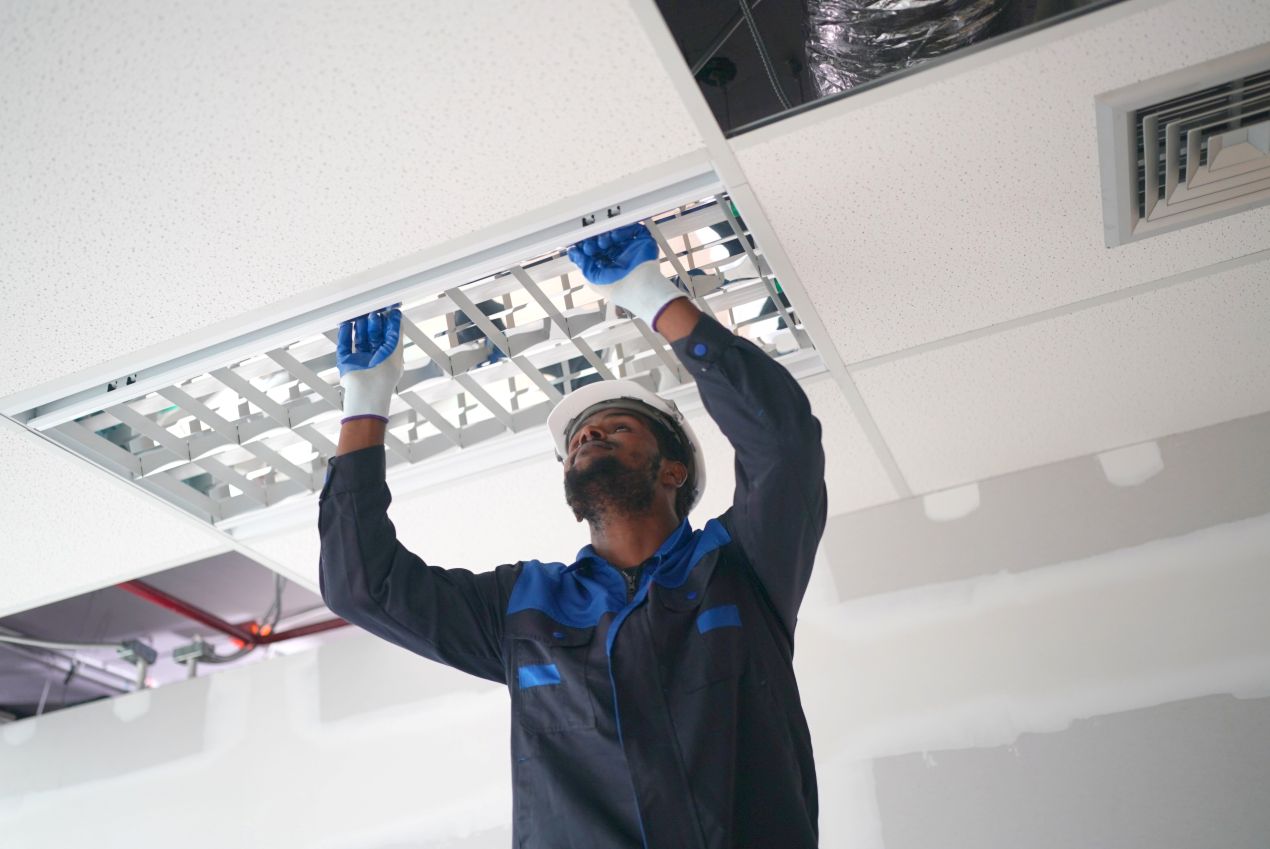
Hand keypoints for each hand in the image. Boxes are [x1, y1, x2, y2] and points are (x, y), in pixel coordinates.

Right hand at [337, 305, 403, 422]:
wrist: (366, 396)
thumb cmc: (384, 378)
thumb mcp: (395, 351)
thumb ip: (396, 334)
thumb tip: (397, 317)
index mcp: (388, 356)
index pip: (388, 335)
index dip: (387, 323)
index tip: (386, 309)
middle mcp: (375, 357)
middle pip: (373, 335)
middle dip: (373, 323)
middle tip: (371, 311)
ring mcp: (360, 360)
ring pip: (360, 338)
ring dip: (360, 326)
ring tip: (359, 315)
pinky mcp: (347, 362)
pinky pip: (344, 345)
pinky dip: (344, 334)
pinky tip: (346, 324)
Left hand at [567, 224, 685, 327]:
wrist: (638, 289)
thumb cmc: (618, 289)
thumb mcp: (592, 278)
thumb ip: (582, 264)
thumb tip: (573, 252)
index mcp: (608, 266)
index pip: (596, 251)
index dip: (587, 246)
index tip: (579, 243)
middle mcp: (619, 257)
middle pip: (605, 240)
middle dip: (596, 240)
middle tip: (590, 242)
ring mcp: (631, 249)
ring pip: (617, 234)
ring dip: (608, 235)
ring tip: (603, 241)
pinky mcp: (643, 243)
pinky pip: (633, 230)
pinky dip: (624, 229)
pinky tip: (615, 235)